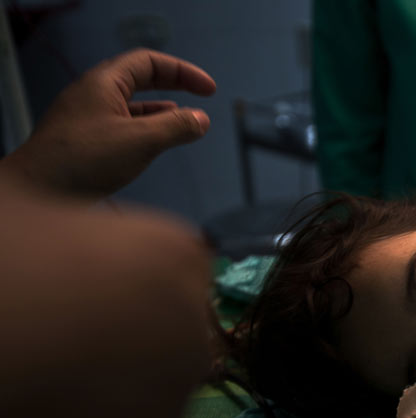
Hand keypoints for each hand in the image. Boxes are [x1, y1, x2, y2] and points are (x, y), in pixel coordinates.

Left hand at [2, 48, 215, 197]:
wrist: (38, 189)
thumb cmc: (86, 160)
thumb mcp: (140, 141)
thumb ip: (176, 128)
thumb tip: (202, 119)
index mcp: (103, 83)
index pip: (148, 62)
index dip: (183, 71)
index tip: (209, 90)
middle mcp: (93, 94)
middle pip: (139, 78)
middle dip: (173, 85)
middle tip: (202, 96)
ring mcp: (87, 116)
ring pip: (131, 103)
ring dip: (162, 109)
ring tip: (186, 120)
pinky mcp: (85, 140)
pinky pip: (122, 123)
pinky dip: (146, 127)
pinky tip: (158, 139)